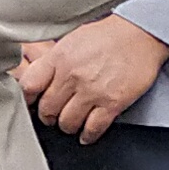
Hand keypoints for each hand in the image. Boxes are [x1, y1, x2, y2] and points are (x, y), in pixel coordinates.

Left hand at [15, 14, 168, 143]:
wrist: (140, 34)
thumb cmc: (108, 35)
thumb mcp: (72, 40)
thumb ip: (53, 60)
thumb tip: (39, 77)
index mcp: (59, 58)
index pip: (30, 86)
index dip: (28, 98)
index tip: (32, 103)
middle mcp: (72, 76)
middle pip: (48, 109)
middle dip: (49, 116)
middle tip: (52, 117)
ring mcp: (92, 91)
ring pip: (68, 122)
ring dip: (68, 126)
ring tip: (70, 124)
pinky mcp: (112, 103)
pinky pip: (93, 128)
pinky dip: (88, 135)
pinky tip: (86, 134)